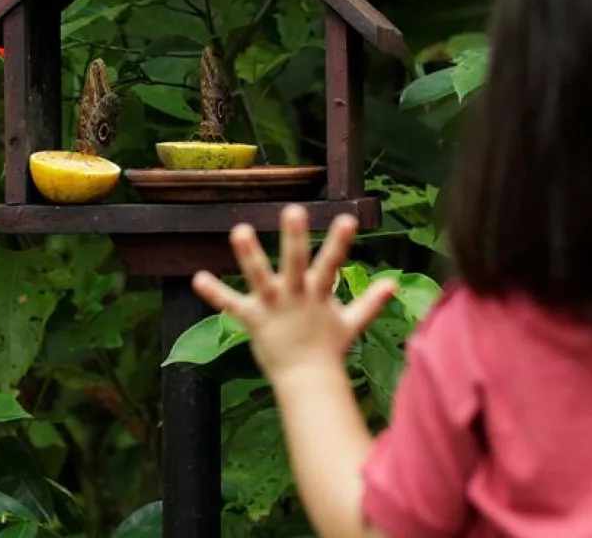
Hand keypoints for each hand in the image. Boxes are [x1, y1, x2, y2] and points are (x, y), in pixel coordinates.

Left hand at [192, 206, 397, 381]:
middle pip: (296, 264)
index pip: (332, 264)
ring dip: (250, 254)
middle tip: (293, 211)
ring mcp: (273, 308)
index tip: (347, 218)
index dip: (339, 242)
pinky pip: (231, 306)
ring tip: (240, 230)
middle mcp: (295, 297)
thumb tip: (394, 284)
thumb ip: (371, 302)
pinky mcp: (253, 321)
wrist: (307, 381)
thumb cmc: (329, 349)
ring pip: (260, 277)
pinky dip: (215, 293)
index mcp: (318, 295)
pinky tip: (198, 278)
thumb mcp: (352, 323)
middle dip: (295, 238)